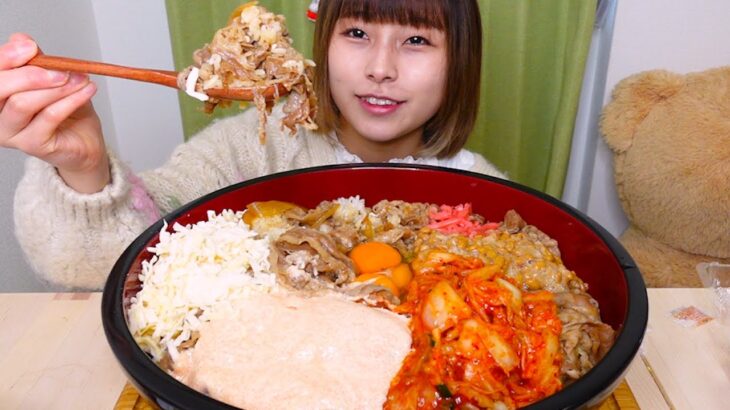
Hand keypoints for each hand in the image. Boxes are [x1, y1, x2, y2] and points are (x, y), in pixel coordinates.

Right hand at [0, 33, 109, 192]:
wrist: (84, 140)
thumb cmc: (66, 111)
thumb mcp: (51, 79)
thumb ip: (35, 61)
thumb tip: (21, 40)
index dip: (6, 57)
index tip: (30, 47)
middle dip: (29, 74)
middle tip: (60, 69)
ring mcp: (11, 133)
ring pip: (23, 103)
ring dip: (56, 88)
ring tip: (80, 79)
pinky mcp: (32, 145)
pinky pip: (49, 117)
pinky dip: (71, 100)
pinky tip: (87, 90)